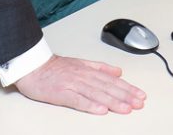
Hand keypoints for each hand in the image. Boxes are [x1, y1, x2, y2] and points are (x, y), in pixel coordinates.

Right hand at [14, 55, 145, 114]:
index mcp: (88, 70)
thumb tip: (118, 71)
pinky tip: (101, 110)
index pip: (112, 80)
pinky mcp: (61, 93)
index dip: (127, 88)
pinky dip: (90, 105)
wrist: (32, 66)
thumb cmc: (54, 68)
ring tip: (126, 109)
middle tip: (139, 103)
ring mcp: (72, 84)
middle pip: (107, 87)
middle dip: (125, 96)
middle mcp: (83, 76)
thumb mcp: (80, 63)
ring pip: (96, 93)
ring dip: (112, 101)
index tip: (140, 95)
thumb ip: (100, 67)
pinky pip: (77, 100)